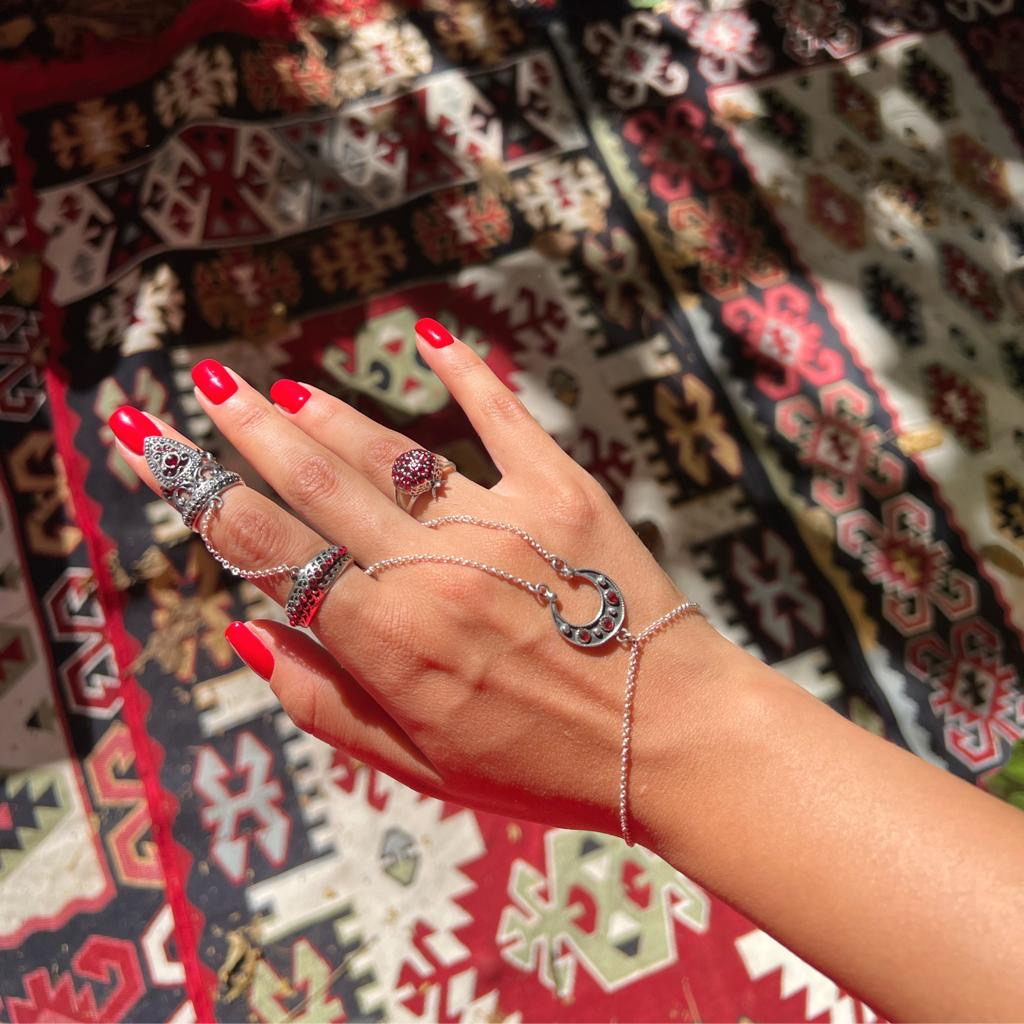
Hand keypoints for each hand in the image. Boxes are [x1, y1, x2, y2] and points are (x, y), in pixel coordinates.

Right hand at [108, 318, 733, 840]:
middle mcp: (433, 570)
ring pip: (392, 451)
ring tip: (281, 390)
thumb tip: (249, 631)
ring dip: (329, 415)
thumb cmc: (542, 766)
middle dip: (247, 430)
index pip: (267, 548)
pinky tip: (427, 336)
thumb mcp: (419, 767)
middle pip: (317, 481)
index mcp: (387, 641)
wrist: (671, 737)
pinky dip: (465, 373)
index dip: (197, 492)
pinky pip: (504, 417)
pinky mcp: (566, 492)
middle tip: (204, 385)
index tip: (151, 444)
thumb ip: (325, 703)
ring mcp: (502, 521)